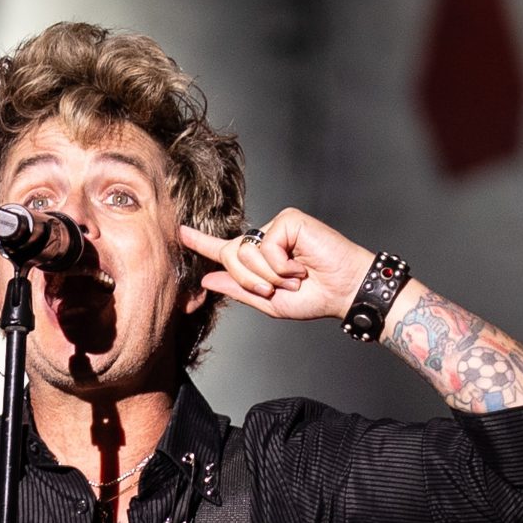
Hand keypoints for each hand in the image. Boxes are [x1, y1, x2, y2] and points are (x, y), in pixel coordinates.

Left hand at [180, 207, 374, 320]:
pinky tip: (300, 266)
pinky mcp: (289, 220)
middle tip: (274, 289)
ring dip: (269, 275)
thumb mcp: (268, 302)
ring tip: (293, 278)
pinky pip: (266, 245)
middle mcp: (264, 240)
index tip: (180, 232)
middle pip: (230, 256)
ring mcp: (276, 227)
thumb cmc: (313, 297)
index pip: (223, 250)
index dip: (201, 242)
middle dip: (249, 279)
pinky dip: (282, 264)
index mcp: (257, 260)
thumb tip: (207, 280)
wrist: (343, 292)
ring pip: (245, 252)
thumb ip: (238, 290)